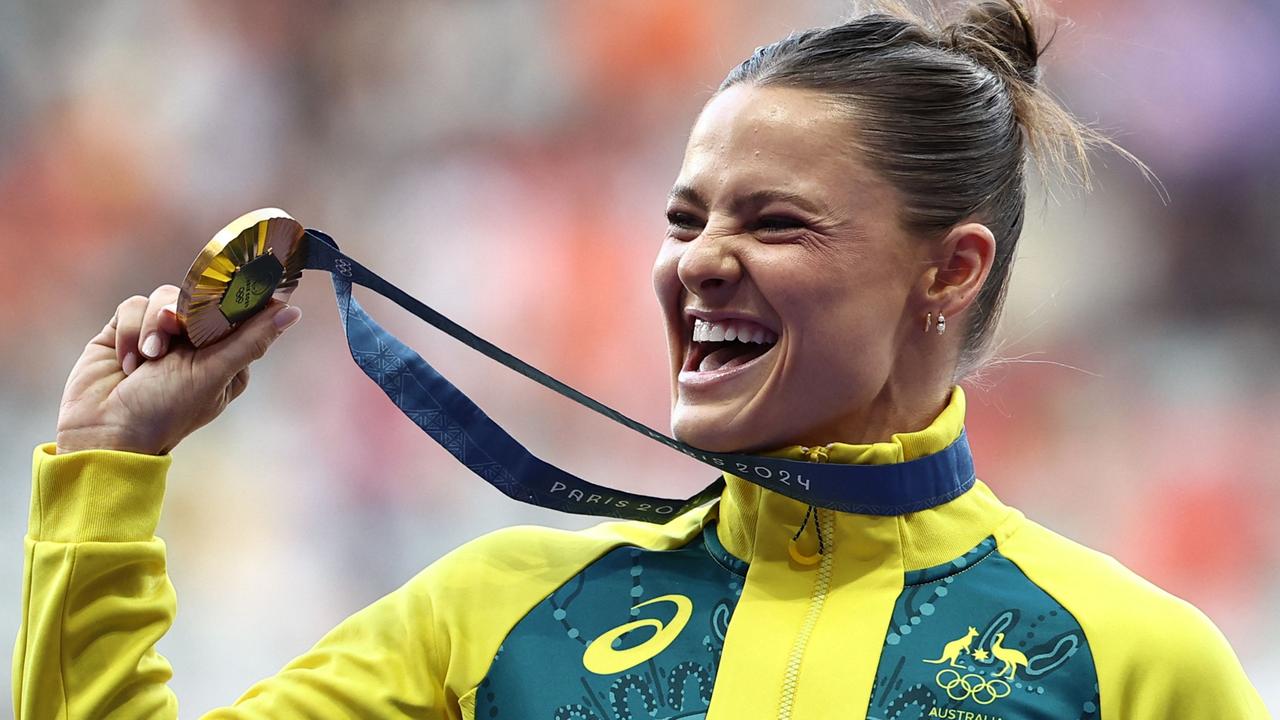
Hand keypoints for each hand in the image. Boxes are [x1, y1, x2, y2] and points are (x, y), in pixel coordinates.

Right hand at [55, 284, 301, 454]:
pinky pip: (133, 306)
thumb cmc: (165, 411)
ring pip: (164, 298)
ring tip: (148, 357)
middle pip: (199, 297)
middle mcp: (196, 343)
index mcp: (227, 356)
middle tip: (174, 329)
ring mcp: (161, 335)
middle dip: (184, 313)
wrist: (103, 432)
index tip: (222, 294)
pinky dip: (130, 332)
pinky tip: (129, 361)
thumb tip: (293, 312)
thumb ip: (250, 341)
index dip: (231, 299)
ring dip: (153, 325)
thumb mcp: (214, 375)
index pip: (239, 312)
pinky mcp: (128, 330)